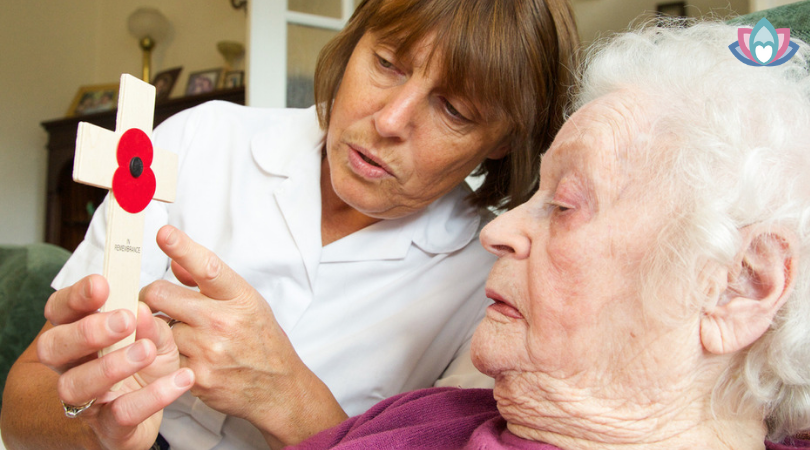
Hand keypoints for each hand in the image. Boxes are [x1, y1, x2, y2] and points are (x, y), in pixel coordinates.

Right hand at [37, 275, 193, 449]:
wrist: (148, 414)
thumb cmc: (145, 366)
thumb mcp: (154, 337)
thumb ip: (150, 323)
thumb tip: (142, 308)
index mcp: (78, 335)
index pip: (59, 311)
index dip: (75, 297)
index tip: (102, 285)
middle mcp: (72, 367)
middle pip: (53, 347)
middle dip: (87, 331)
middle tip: (124, 319)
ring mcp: (87, 400)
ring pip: (77, 384)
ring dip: (111, 365)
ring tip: (147, 351)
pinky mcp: (110, 428)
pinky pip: (123, 414)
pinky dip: (153, 396)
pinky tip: (180, 379)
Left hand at [142, 225, 346, 445]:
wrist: (277, 388)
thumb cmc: (260, 340)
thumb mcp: (247, 303)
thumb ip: (210, 282)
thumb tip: (178, 263)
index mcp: (239, 297)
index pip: (207, 267)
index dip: (182, 247)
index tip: (164, 232)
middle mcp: (222, 321)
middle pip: (161, 295)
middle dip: (150, 295)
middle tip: (153, 301)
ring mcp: (207, 351)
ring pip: (155, 327)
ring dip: (156, 328)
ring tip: (174, 333)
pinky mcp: (193, 377)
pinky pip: (160, 357)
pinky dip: (162, 355)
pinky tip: (178, 356)